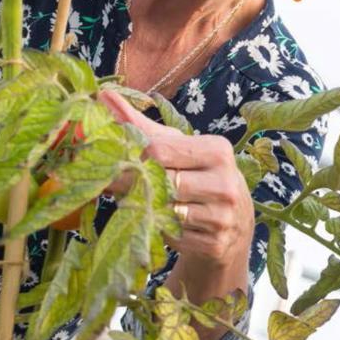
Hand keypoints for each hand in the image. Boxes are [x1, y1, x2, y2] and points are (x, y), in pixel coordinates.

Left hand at [99, 90, 253, 272]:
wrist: (234, 224)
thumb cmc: (198, 176)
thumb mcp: (178, 148)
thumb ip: (141, 125)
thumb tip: (105, 95)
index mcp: (217, 150)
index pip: (160, 150)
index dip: (130, 156)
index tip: (107, 161)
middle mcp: (225, 181)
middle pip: (161, 182)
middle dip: (130, 185)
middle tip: (106, 185)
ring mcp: (223, 215)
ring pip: (164, 211)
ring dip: (143, 209)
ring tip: (134, 203)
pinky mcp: (215, 243)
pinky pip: (172, 236)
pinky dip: (159, 231)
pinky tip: (158, 224)